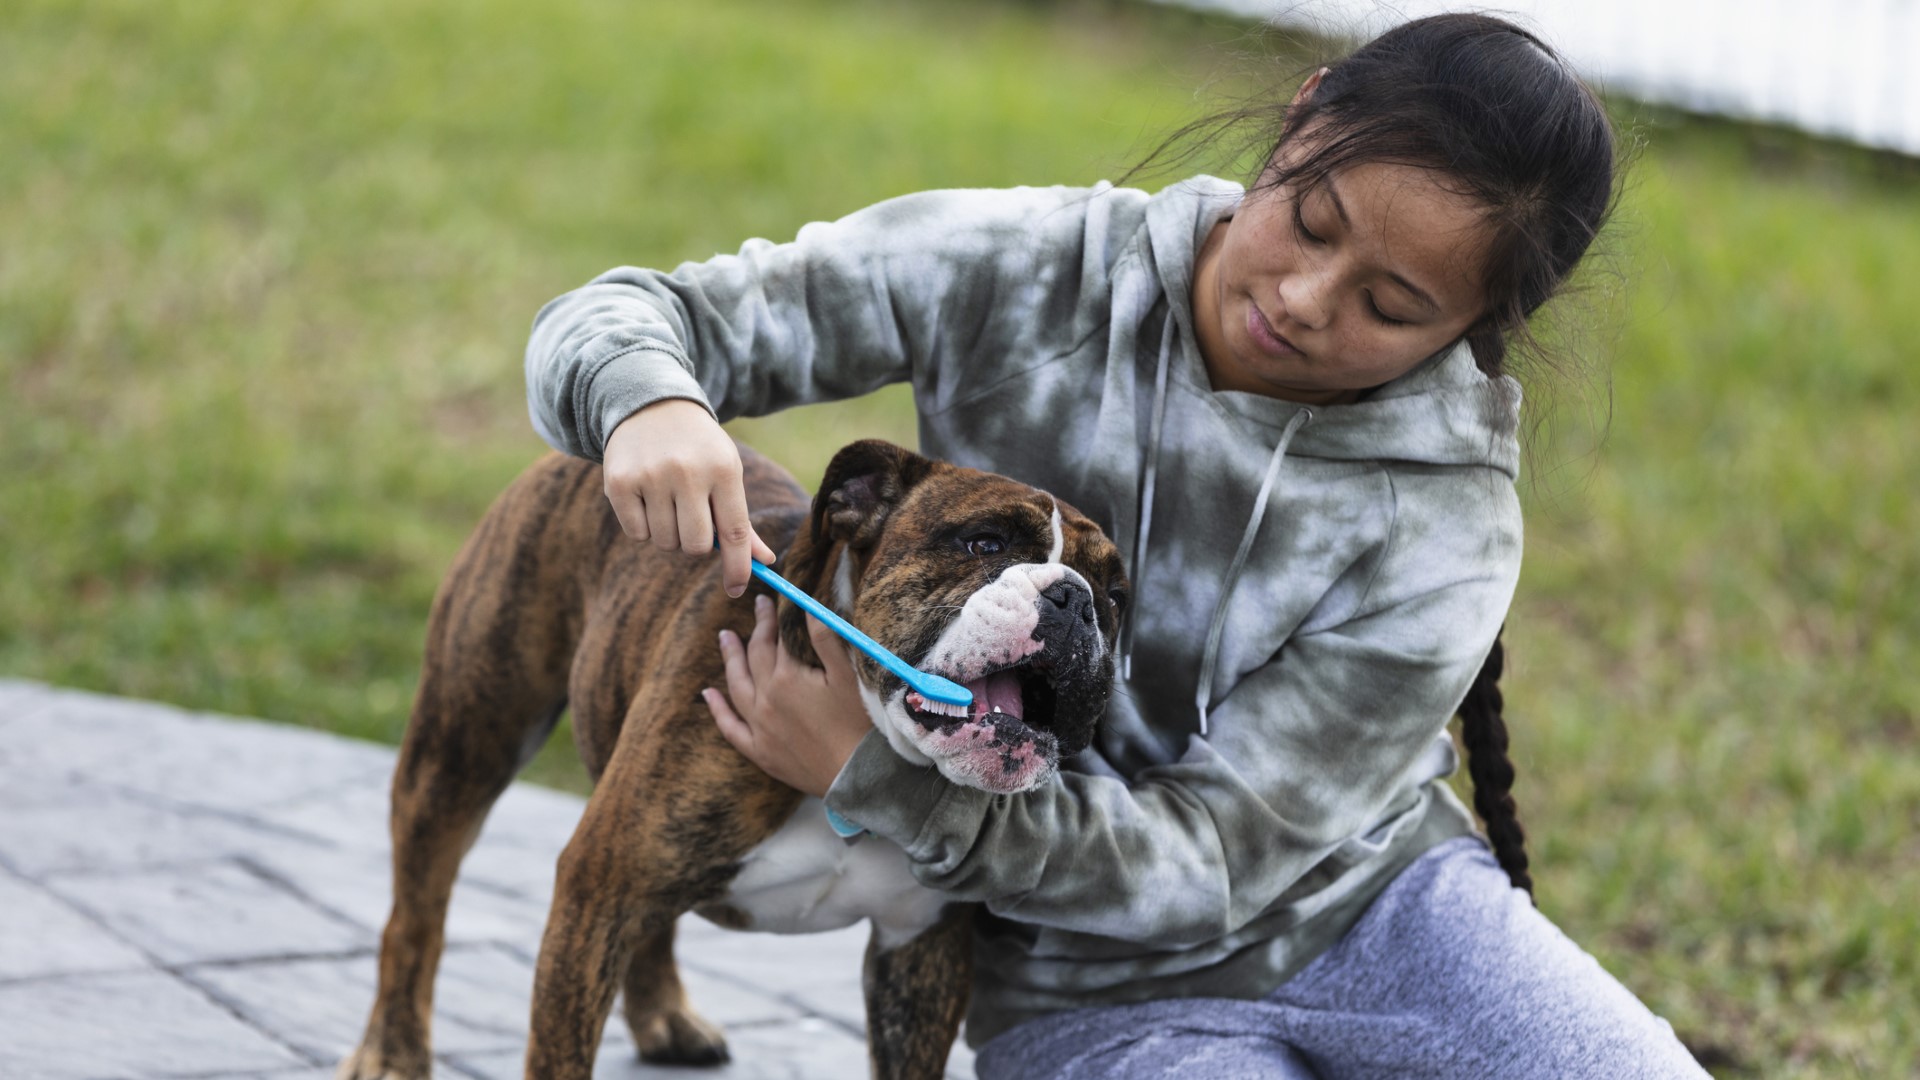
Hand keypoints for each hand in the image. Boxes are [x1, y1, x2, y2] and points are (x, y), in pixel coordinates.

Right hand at [603, 399, 776, 597]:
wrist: (651, 403)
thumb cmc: (698, 448)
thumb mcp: (726, 472)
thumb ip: (741, 521)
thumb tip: (766, 562)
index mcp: (723, 469)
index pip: (735, 533)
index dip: (738, 567)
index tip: (737, 589)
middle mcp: (687, 472)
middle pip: (696, 546)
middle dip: (696, 544)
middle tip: (692, 520)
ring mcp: (650, 476)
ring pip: (665, 543)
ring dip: (669, 533)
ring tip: (667, 501)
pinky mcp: (618, 482)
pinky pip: (636, 534)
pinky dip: (643, 526)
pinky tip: (645, 496)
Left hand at [706, 595, 872, 797]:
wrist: (859, 776)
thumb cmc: (860, 724)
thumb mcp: (848, 676)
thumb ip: (825, 638)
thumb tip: (809, 607)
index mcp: (786, 678)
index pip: (773, 639)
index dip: (771, 617)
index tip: (769, 600)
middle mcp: (766, 700)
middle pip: (754, 657)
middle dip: (754, 630)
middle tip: (756, 608)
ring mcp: (760, 727)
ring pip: (736, 686)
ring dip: (729, 660)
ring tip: (725, 638)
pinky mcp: (760, 752)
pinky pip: (730, 727)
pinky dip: (718, 710)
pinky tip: (708, 695)